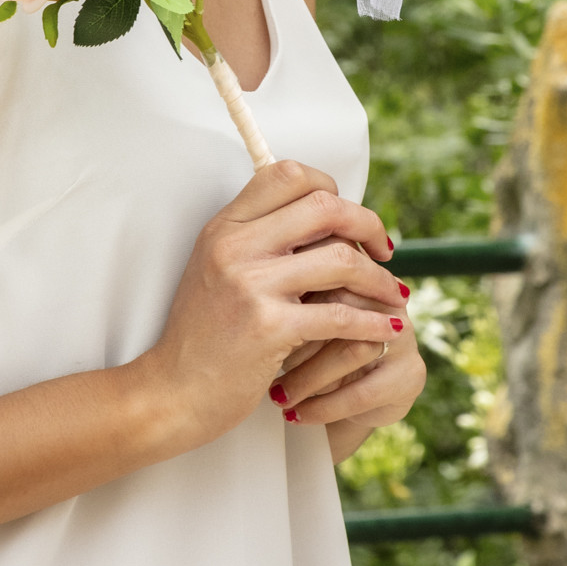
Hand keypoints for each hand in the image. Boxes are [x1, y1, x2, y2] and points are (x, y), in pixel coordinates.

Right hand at [134, 161, 403, 448]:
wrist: (173, 391)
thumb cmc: (204, 334)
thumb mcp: (217, 269)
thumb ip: (260, 240)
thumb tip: (327, 219)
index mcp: (224, 226)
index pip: (287, 174)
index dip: (329, 187)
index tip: (349, 219)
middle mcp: (235, 246)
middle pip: (324, 207)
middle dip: (367, 225)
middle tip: (384, 250)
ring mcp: (250, 285)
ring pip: (340, 259)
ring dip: (378, 279)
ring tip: (393, 295)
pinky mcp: (268, 328)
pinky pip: (340, 316)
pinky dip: (374, 322)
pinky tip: (389, 328)